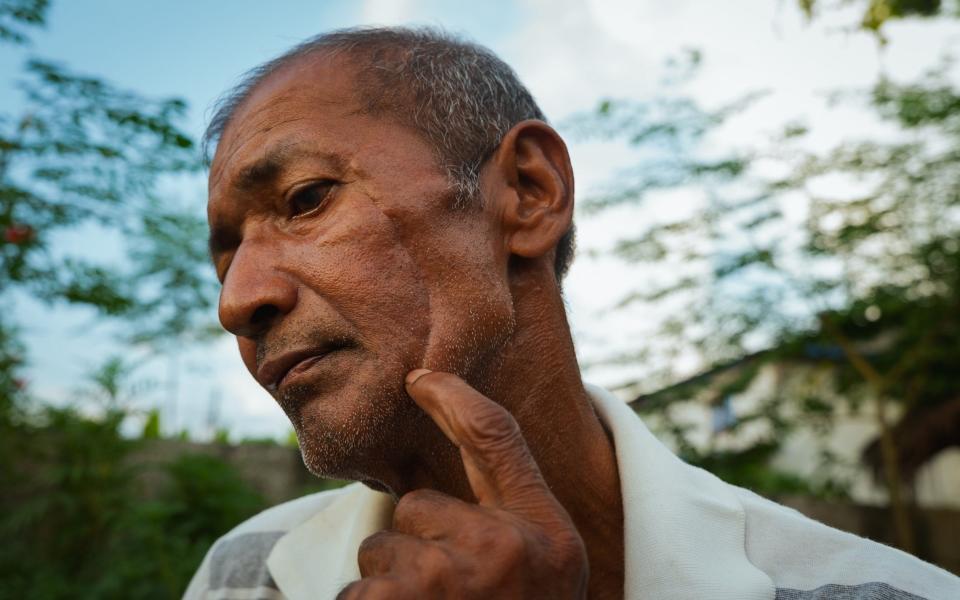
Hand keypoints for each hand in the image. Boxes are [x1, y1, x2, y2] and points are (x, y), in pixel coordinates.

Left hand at [337, 369, 588, 598]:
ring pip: (380, 551)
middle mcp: (502, 549)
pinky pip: (356, 591)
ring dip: (389, 589)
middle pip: (416, 507)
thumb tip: (442, 485)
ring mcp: (448, 583)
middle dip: (416, 548)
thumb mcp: (542, 575)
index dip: (456, 399)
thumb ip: (508, 524)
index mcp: (545, 534)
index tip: (421, 378)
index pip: (497, 440)